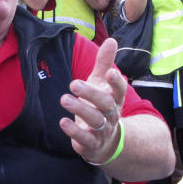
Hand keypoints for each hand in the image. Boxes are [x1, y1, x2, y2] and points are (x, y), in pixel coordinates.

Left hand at [59, 38, 128, 164]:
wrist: (106, 142)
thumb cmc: (101, 107)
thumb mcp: (102, 84)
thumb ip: (104, 63)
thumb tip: (112, 40)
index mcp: (115, 98)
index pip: (119, 90)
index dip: (115, 82)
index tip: (109, 72)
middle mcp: (111, 114)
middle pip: (105, 103)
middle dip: (91, 94)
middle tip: (73, 84)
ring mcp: (102, 130)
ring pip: (95, 119)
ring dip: (79, 109)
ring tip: (64, 99)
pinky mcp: (91, 143)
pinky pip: (84, 138)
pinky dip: (74, 131)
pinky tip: (63, 122)